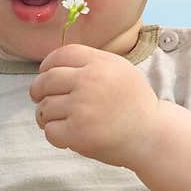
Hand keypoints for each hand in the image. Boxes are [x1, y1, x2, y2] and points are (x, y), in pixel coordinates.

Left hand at [29, 43, 158, 166]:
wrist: (152, 135)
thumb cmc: (133, 104)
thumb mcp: (119, 70)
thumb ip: (90, 64)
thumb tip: (51, 68)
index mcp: (100, 63)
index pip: (61, 55)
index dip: (47, 66)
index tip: (46, 76)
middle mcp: (90, 81)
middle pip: (46, 80)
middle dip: (38, 92)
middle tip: (42, 101)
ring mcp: (83, 107)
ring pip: (45, 107)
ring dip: (47, 117)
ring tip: (62, 121)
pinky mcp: (79, 132)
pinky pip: (50, 131)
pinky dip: (55, 135)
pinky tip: (68, 136)